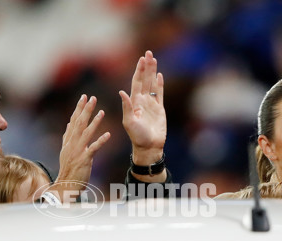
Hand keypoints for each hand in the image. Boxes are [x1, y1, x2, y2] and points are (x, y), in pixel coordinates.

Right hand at [50, 94, 109, 202]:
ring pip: (86, 133)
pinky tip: (108, 134)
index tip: (84, 97)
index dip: (79, 108)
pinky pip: (94, 149)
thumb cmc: (68, 169)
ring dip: (94, 122)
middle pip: (79, 123)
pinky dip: (101, 141)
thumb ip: (67, 137)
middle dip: (86, 110)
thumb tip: (69, 124)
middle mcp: (72, 143)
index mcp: (69, 140)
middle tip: (92, 98)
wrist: (66, 184)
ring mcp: (78, 151)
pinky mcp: (85, 160)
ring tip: (102, 111)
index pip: (74, 121)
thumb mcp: (65, 151)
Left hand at [120, 50, 166, 181]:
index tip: (141, 59)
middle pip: (145, 79)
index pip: (136, 82)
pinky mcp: (159, 109)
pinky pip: (159, 93)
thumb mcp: (129, 122)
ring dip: (153, 72)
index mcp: (134, 102)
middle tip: (148, 53)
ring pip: (152, 84)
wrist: (149, 147)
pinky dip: (159, 84)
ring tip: (154, 59)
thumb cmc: (137, 137)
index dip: (139, 70)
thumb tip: (122, 91)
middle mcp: (142, 101)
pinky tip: (159, 75)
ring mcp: (151, 104)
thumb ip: (127, 107)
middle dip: (146, 67)